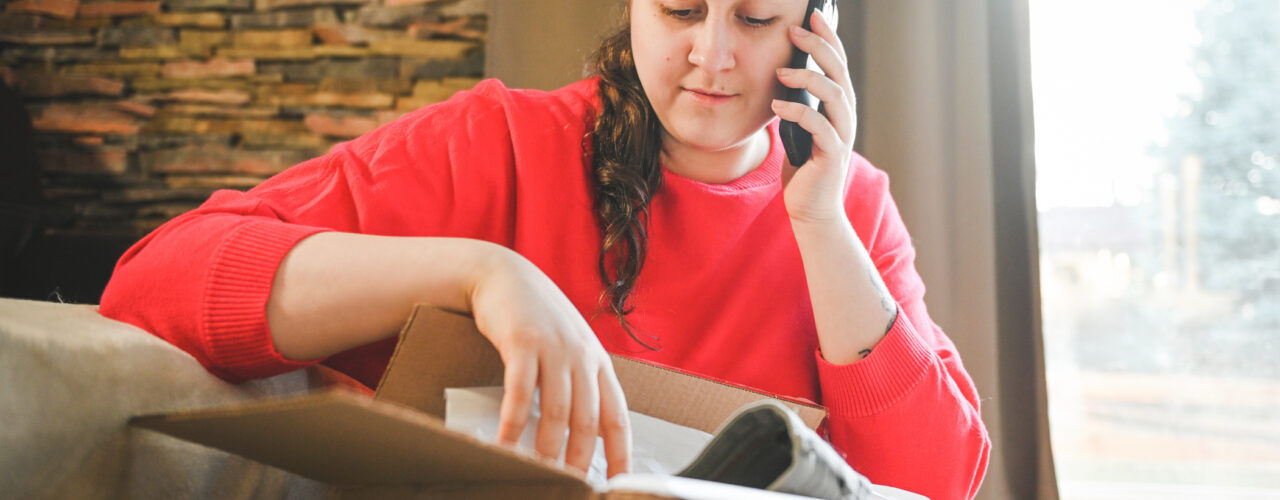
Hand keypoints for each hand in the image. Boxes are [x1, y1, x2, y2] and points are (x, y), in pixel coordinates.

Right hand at [468, 247, 631, 477]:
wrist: (505, 276)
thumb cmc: (537, 317)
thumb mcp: (569, 346)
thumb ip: (578, 382)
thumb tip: (580, 432)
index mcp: (597, 363)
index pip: (617, 417)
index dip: (620, 453)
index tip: (618, 482)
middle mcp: (581, 356)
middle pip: (588, 419)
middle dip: (580, 459)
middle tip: (572, 485)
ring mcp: (553, 348)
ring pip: (556, 410)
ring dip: (548, 447)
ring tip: (540, 472)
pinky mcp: (523, 342)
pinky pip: (520, 391)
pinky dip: (513, 422)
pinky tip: (506, 443)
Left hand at [772, 8, 856, 223]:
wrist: (810, 209)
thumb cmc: (803, 168)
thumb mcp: (798, 128)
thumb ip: (798, 104)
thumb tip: (782, 76)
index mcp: (838, 108)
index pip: (837, 65)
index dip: (828, 39)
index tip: (813, 16)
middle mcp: (846, 117)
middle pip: (839, 73)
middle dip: (819, 48)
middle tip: (795, 31)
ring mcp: (842, 135)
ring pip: (835, 95)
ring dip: (808, 78)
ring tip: (781, 71)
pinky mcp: (832, 155)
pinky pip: (819, 126)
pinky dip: (799, 112)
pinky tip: (778, 105)